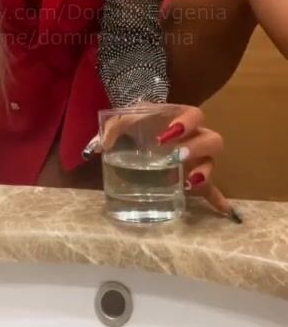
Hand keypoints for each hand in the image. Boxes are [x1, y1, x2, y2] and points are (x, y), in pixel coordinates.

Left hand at [99, 104, 241, 222]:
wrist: (141, 129)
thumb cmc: (138, 122)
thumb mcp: (125, 120)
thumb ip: (113, 127)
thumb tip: (101, 145)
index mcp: (181, 118)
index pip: (195, 114)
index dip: (186, 123)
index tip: (167, 134)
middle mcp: (195, 137)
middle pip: (213, 140)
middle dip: (197, 148)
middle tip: (177, 156)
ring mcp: (197, 159)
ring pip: (213, 164)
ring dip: (205, 173)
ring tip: (188, 183)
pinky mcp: (194, 177)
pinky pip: (211, 189)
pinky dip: (217, 200)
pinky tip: (226, 211)